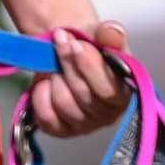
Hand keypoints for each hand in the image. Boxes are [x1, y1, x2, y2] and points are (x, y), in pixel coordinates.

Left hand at [30, 21, 129, 137]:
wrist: (65, 57)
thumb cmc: (89, 49)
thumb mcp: (101, 35)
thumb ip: (110, 34)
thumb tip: (112, 33)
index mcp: (124, 93)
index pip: (107, 89)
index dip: (88, 66)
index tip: (74, 44)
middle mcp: (107, 115)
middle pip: (82, 94)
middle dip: (67, 64)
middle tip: (60, 43)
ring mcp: (83, 126)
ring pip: (63, 103)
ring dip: (55, 79)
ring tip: (56, 66)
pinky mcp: (61, 131)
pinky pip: (45, 116)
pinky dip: (40, 95)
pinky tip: (45, 84)